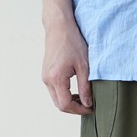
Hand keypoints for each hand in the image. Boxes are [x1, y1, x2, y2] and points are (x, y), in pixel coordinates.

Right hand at [41, 0, 91, 114]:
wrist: (59, 26)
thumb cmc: (72, 42)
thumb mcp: (84, 67)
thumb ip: (85, 88)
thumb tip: (87, 104)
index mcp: (56, 78)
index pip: (66, 105)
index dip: (80, 110)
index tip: (91, 109)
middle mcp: (47, 79)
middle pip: (60, 105)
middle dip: (75, 109)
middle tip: (89, 106)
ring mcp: (45, 77)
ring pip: (57, 100)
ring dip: (70, 103)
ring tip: (84, 99)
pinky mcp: (46, 74)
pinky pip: (55, 92)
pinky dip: (65, 96)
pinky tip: (76, 92)